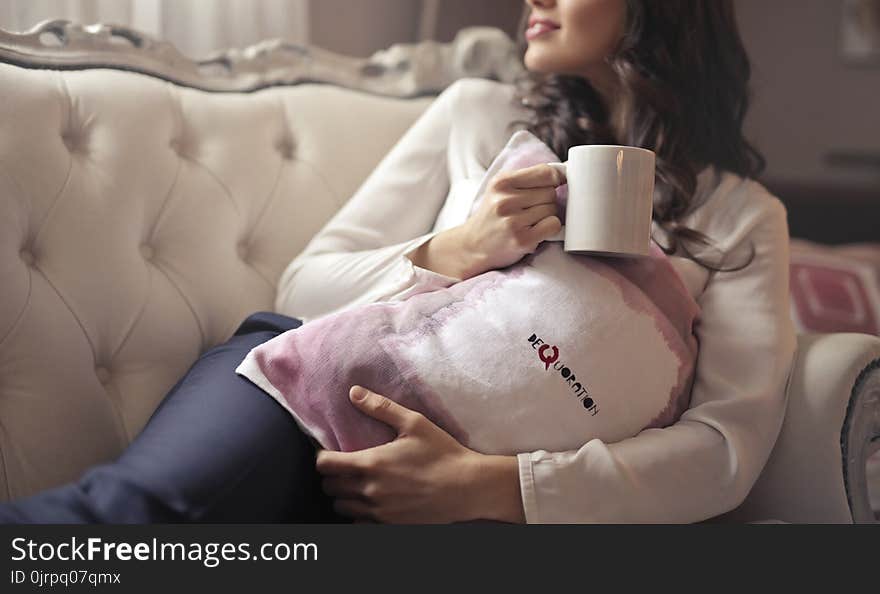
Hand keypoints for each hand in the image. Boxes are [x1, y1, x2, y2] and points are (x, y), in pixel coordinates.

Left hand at [315, 386, 524, 523]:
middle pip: (329, 488)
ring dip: (344, 496)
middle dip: (332, 476)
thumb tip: (354, 392)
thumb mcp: (415, 423)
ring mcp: (379, 512)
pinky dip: (359, 513)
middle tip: (345, 466)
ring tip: (357, 484)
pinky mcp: (389, 526)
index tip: (331, 452)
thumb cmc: (443, 453)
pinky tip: (372, 502)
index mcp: (371, 464)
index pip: (325, 465)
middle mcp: (370, 491)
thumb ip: (381, 408)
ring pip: (341, 507)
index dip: (322, 457)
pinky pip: (358, 523)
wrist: (468, 488)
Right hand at [459, 163, 563, 275]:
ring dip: (547, 216)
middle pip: (550, 193)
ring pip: (553, 209)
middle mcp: (505, 200)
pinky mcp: (521, 240)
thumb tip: (564, 172)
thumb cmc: (493, 215)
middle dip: (547, 201)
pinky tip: (535, 231)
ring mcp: (513, 222)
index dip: (555, 179)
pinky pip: (553, 225)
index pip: (545, 172)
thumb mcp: (501, 189)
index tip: (555, 185)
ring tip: (529, 222)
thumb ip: (528, 178)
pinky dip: (549, 228)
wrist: (472, 245)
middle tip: (531, 209)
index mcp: (501, 182)